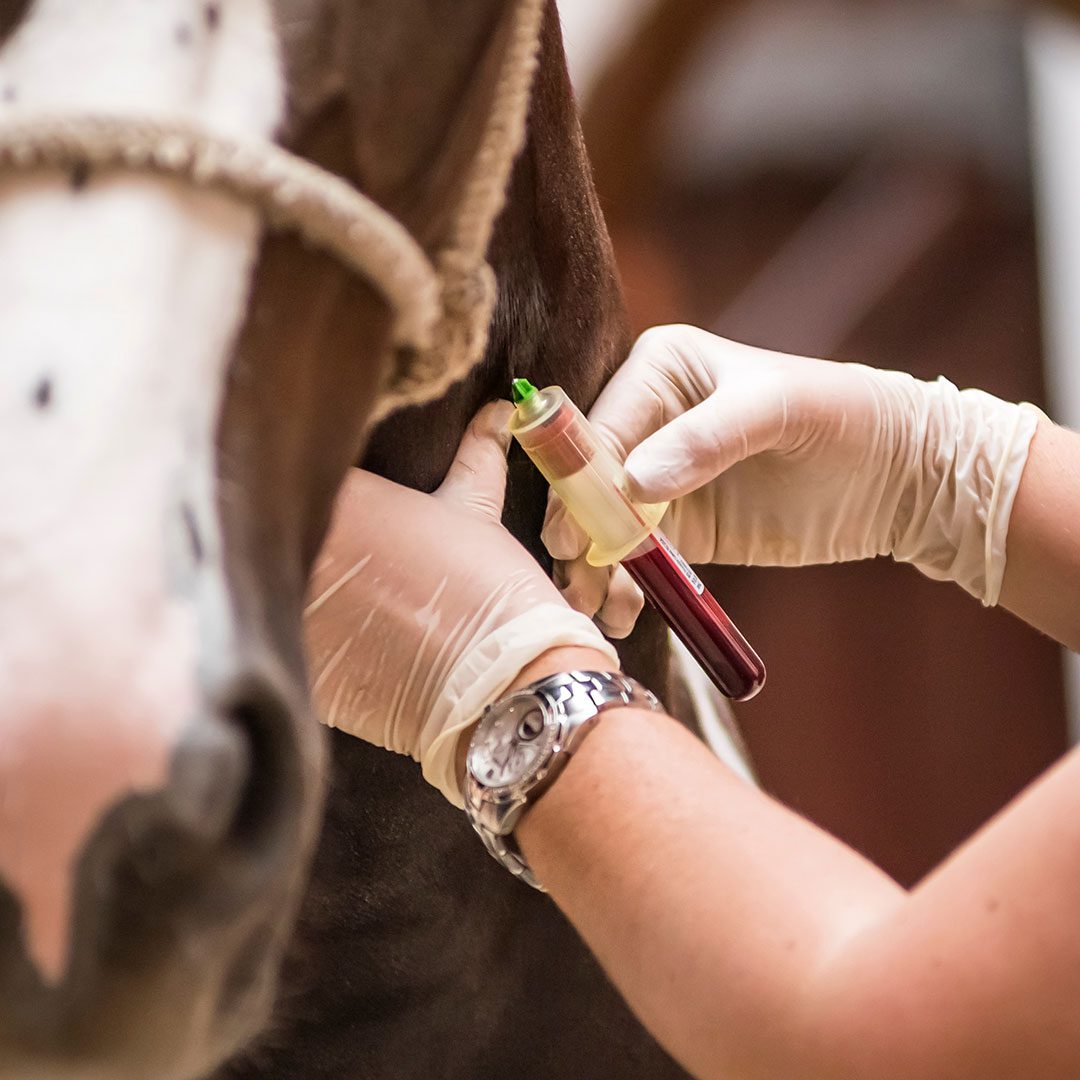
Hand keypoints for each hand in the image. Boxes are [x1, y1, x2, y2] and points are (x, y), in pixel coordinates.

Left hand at [304, 402, 616, 806]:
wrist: (499, 683)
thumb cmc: (488, 588)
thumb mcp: (478, 510)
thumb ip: (476, 455)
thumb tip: (497, 411)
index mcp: (341, 499)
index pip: (297, 470)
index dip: (305, 478)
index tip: (319, 488)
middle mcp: (302, 551)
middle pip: (268, 530)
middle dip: (287, 533)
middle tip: (324, 549)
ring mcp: (293, 614)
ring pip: (268, 589)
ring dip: (284, 588)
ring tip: (328, 598)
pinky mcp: (297, 669)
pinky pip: (282, 647)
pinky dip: (298, 642)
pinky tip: (336, 643)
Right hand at [545, 325, 1039, 630]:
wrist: (897, 475)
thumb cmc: (842, 417)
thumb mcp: (777, 411)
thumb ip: (704, 440)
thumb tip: (633, 483)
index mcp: (660, 369)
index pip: (599, 425)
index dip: (580, 478)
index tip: (572, 529)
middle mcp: (648, 420)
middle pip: (588, 480)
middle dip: (577, 529)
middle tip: (574, 578)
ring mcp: (659, 477)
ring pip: (604, 524)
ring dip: (593, 566)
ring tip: (595, 607)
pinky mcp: (680, 526)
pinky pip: (637, 557)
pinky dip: (626, 586)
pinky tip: (626, 612)